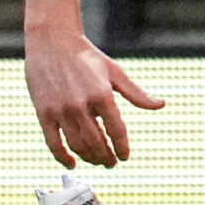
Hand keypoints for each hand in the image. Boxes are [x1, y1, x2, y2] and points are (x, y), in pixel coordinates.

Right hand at [26, 32, 162, 167]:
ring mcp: (61, 110)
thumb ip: (136, 93)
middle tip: (111, 162)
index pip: (117, 131)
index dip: (122, 148)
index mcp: (102, 95)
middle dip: (106, 157)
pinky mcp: (44, 113)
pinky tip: (72, 162)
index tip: (124, 157)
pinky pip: (53, 143)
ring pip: (77, 146)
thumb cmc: (86, 57)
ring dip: (89, 158)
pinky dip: (63, 157)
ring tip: (96, 160)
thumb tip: (161, 105)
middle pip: (97, 143)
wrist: (52, 41)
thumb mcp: (115, 72)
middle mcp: (81, 105)